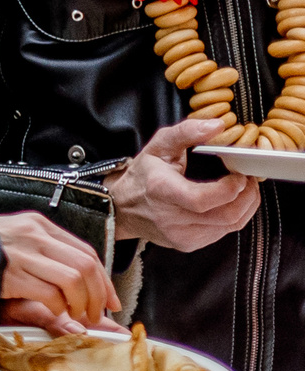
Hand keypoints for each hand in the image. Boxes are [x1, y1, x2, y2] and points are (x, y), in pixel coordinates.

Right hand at [0, 211, 119, 335]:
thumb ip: (49, 262)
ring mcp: (23, 253)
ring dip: (82, 303)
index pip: (85, 251)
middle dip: (98, 295)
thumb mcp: (19, 247)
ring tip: (78, 316)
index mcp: (39, 225)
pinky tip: (54, 312)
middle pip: (85, 265)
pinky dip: (58, 307)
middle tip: (97, 313)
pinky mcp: (12, 273)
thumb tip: (83, 288)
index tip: (110, 298)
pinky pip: (50, 293)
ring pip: (73, 279)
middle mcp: (34, 235)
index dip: (104, 279)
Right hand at [109, 116, 259, 249]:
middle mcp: (170, 218)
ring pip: (230, 225)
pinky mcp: (187, 244)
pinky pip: (223, 233)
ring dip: (245, 206)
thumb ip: (187, 132)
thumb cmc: (143, 175)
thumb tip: (217, 126)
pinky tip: (229, 203)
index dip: (230, 188)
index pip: (202, 199)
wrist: (121, 208)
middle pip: (226, 215)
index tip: (239, 174)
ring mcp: (179, 235)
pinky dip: (234, 216)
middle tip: (248, 179)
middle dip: (247, 196)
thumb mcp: (159, 145)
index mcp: (161, 190)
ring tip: (243, 189)